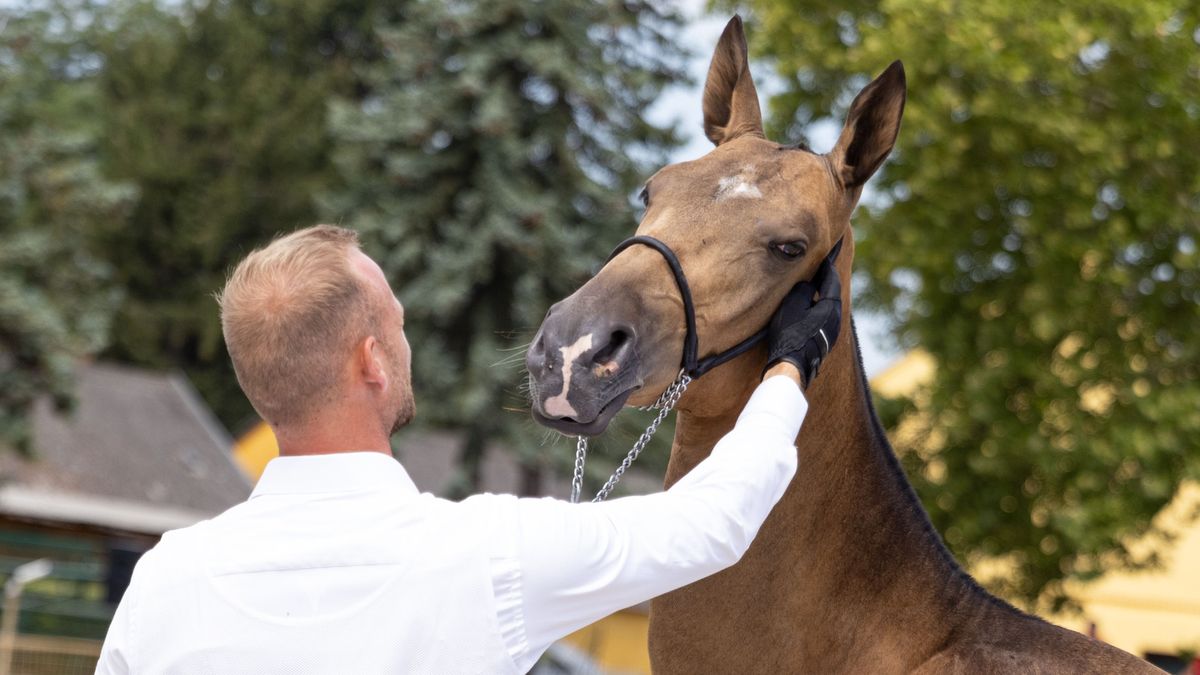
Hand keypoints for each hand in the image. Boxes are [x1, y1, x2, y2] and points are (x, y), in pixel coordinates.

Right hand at [764, 258, 841, 388]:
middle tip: (820, 269)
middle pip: (833, 294)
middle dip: (826, 281)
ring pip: (830, 307)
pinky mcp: (825, 342)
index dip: (827, 267)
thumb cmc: (790, 334)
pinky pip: (825, 319)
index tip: (824, 256)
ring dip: (822, 296)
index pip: (832, 281)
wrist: (790, 366)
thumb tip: (810, 285)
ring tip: (814, 287)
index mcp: (832, 307)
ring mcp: (832, 333)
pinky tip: (810, 310)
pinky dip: (819, 308)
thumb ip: (804, 289)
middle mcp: (837, 319)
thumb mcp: (793, 304)